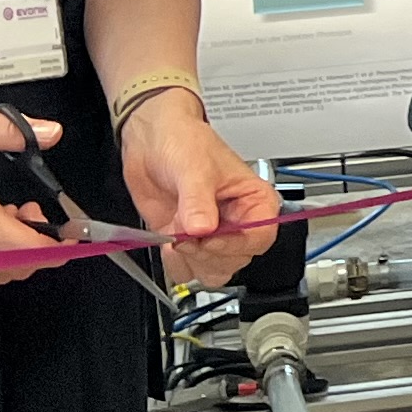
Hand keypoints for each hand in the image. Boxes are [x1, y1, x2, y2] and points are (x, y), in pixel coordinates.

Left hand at [118, 95, 286, 286]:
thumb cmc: (184, 141)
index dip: (234, 243)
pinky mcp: (188, 243)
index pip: (260, 237)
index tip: (208, 238)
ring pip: (214, 271)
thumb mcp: (194, 167)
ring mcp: (212, 236)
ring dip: (192, 260)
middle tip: (186, 232)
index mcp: (255, 202)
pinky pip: (188, 270)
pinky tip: (167, 240)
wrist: (150, 141)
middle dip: (208, 252)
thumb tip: (202, 229)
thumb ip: (198, 201)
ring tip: (176, 235)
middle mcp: (237, 223)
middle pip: (237, 259)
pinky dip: (175, 263)